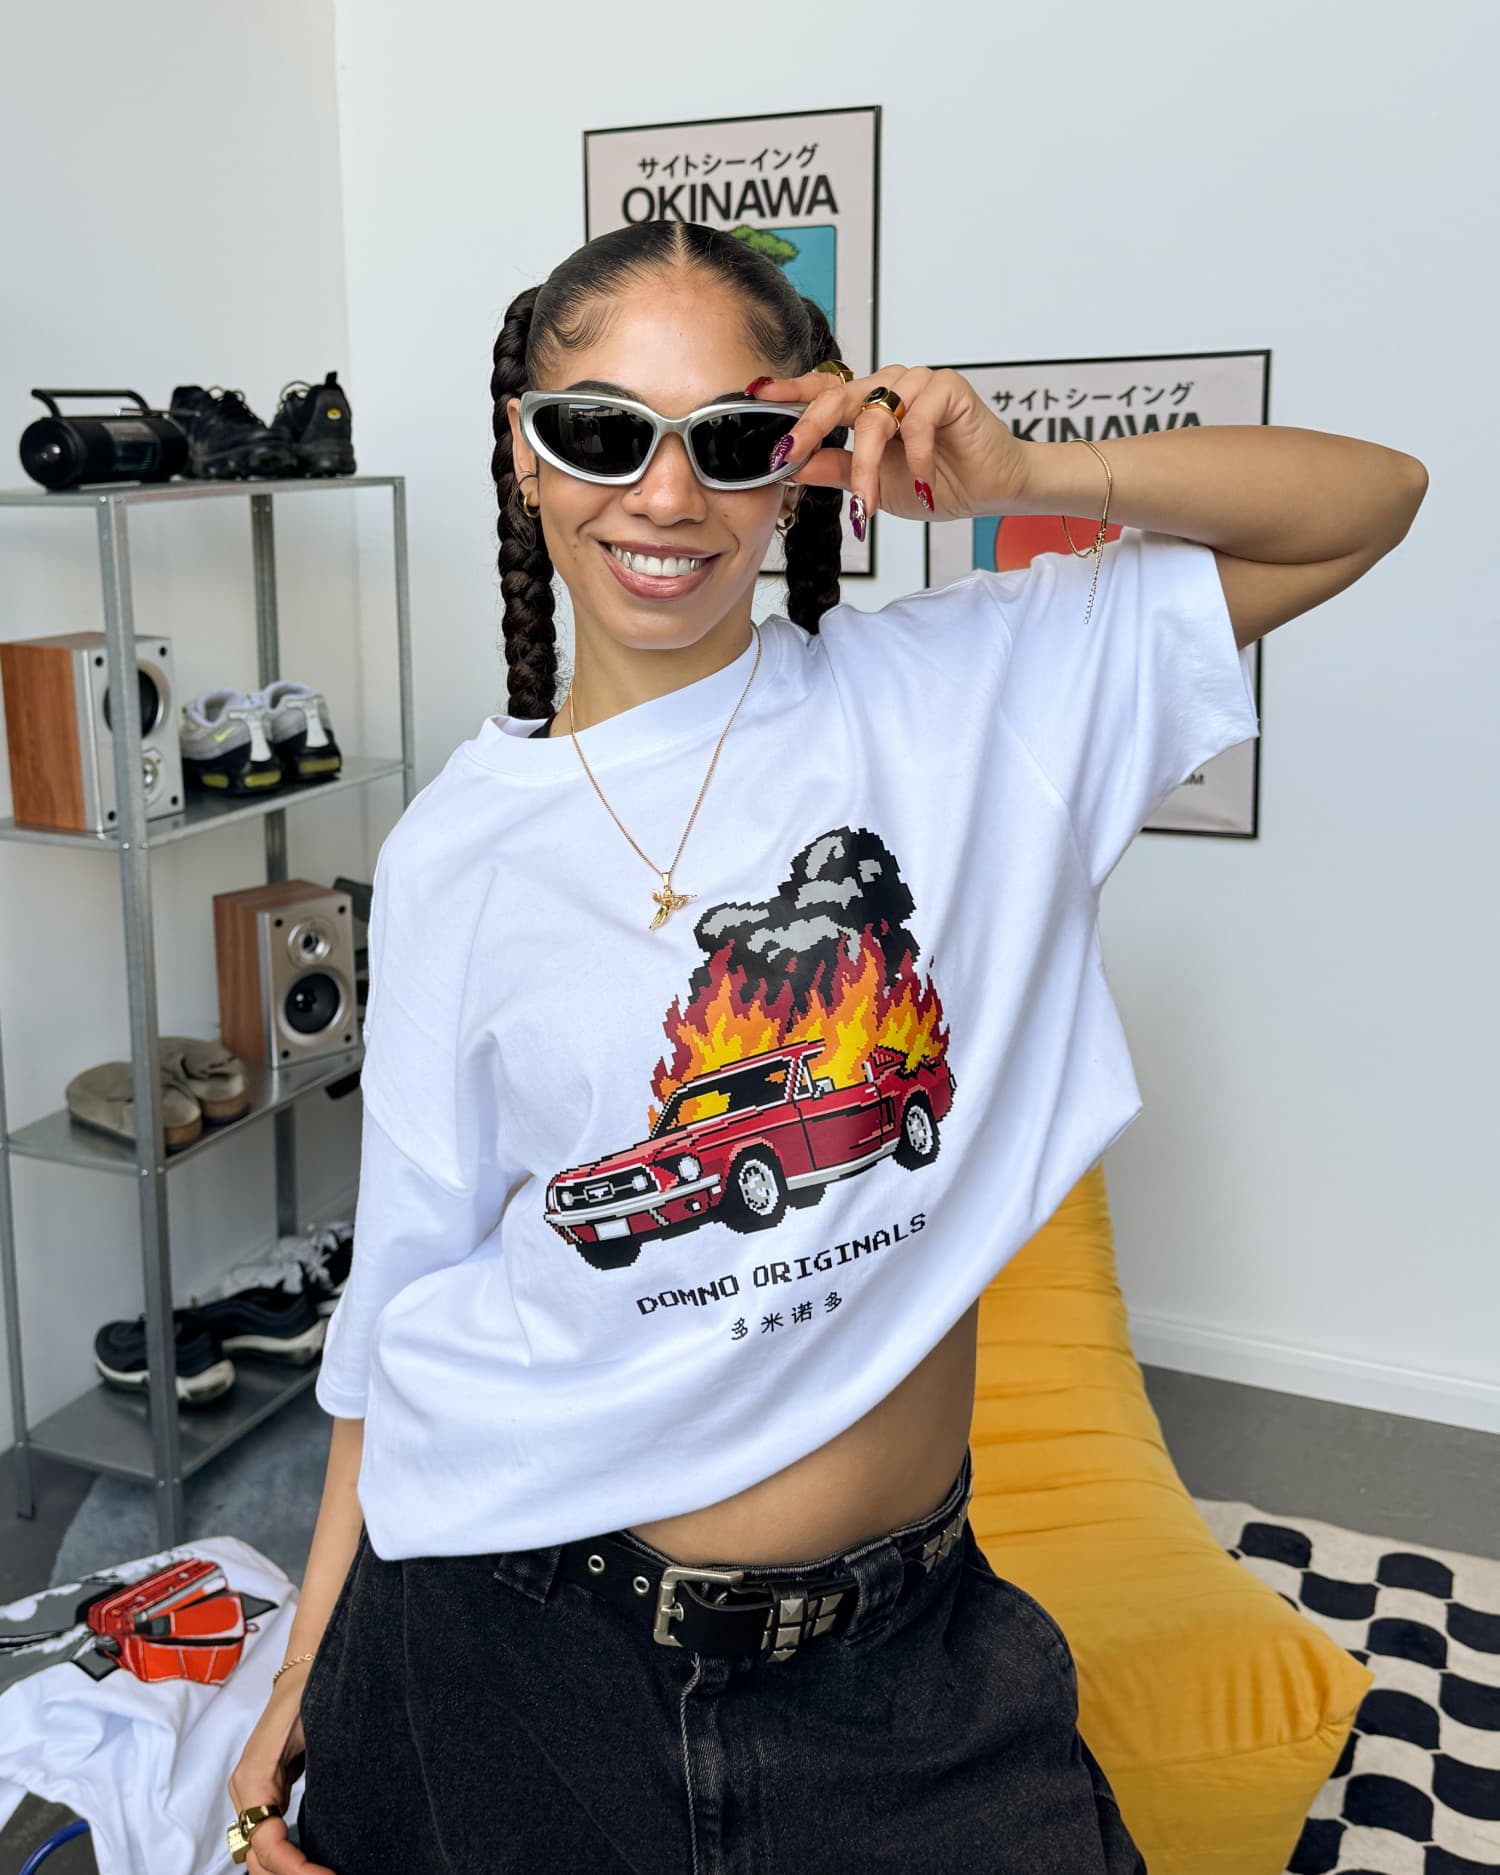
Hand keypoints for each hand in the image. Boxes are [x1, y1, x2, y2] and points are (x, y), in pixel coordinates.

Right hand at [228, 1665, 335, 1874]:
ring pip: (260, 1853)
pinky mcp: (265, 1791)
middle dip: (292, 1874)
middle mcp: (245, 1790)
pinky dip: (287, 1857)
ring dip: (288, 1869)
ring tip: (325, 1874)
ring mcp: (252, 1792)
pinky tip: (313, 1864)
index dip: (294, 1868)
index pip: (265, 1843)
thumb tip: (319, 1813)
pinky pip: (268, 1836)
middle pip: (258, 1858)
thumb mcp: (314, 1725)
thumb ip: (310, 1767)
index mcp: (253, 1777)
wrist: (306, 1665)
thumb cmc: (312, 1688)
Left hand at [748, 365, 1029, 528]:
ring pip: (876, 416)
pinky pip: (918, 419)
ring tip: (870, 504)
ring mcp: (918, 383)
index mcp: (868, 404)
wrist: (989, 490)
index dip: (790, 391)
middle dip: (809, 428)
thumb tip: (791, 466)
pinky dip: (916, 456)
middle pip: (839, 397)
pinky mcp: (947, 387)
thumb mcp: (873, 484)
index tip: (756, 394)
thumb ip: (835, 470)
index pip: (822, 391)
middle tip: (788, 455)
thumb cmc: (936, 481)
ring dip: (869, 466)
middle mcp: (889, 386)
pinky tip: (923, 478)